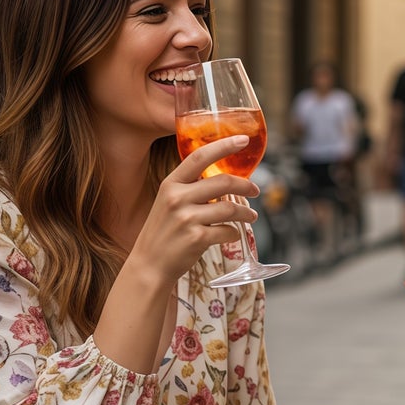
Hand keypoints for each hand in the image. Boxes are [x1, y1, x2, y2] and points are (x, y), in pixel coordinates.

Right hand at [131, 137, 258, 283]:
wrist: (149, 265)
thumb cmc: (164, 232)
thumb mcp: (169, 202)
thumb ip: (191, 188)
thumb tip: (224, 178)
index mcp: (170, 184)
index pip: (199, 157)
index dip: (224, 146)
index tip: (243, 140)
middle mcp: (176, 198)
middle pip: (223, 181)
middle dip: (246, 185)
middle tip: (255, 190)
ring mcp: (186, 218)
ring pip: (231, 208)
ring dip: (247, 213)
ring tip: (251, 216)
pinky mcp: (196, 238)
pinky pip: (228, 231)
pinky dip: (235, 233)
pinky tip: (232, 234)